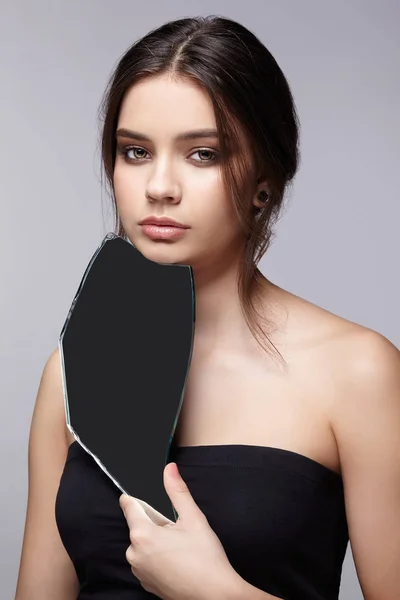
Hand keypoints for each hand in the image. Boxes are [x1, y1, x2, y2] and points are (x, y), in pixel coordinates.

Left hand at [119, 461, 237, 599]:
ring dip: (156, 539)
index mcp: (143, 535)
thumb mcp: (193, 518)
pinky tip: (177, 560)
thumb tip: (169, 468)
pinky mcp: (146, 584)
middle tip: (178, 529)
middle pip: (139, 526)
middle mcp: (135, 554)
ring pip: (143, 543)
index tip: (126, 494)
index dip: (130, 498)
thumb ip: (178, 491)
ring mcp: (139, 572)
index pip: (129, 508)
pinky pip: (147, 560)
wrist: (214, 595)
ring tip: (180, 547)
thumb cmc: (205, 559)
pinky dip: (157, 555)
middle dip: (155, 522)